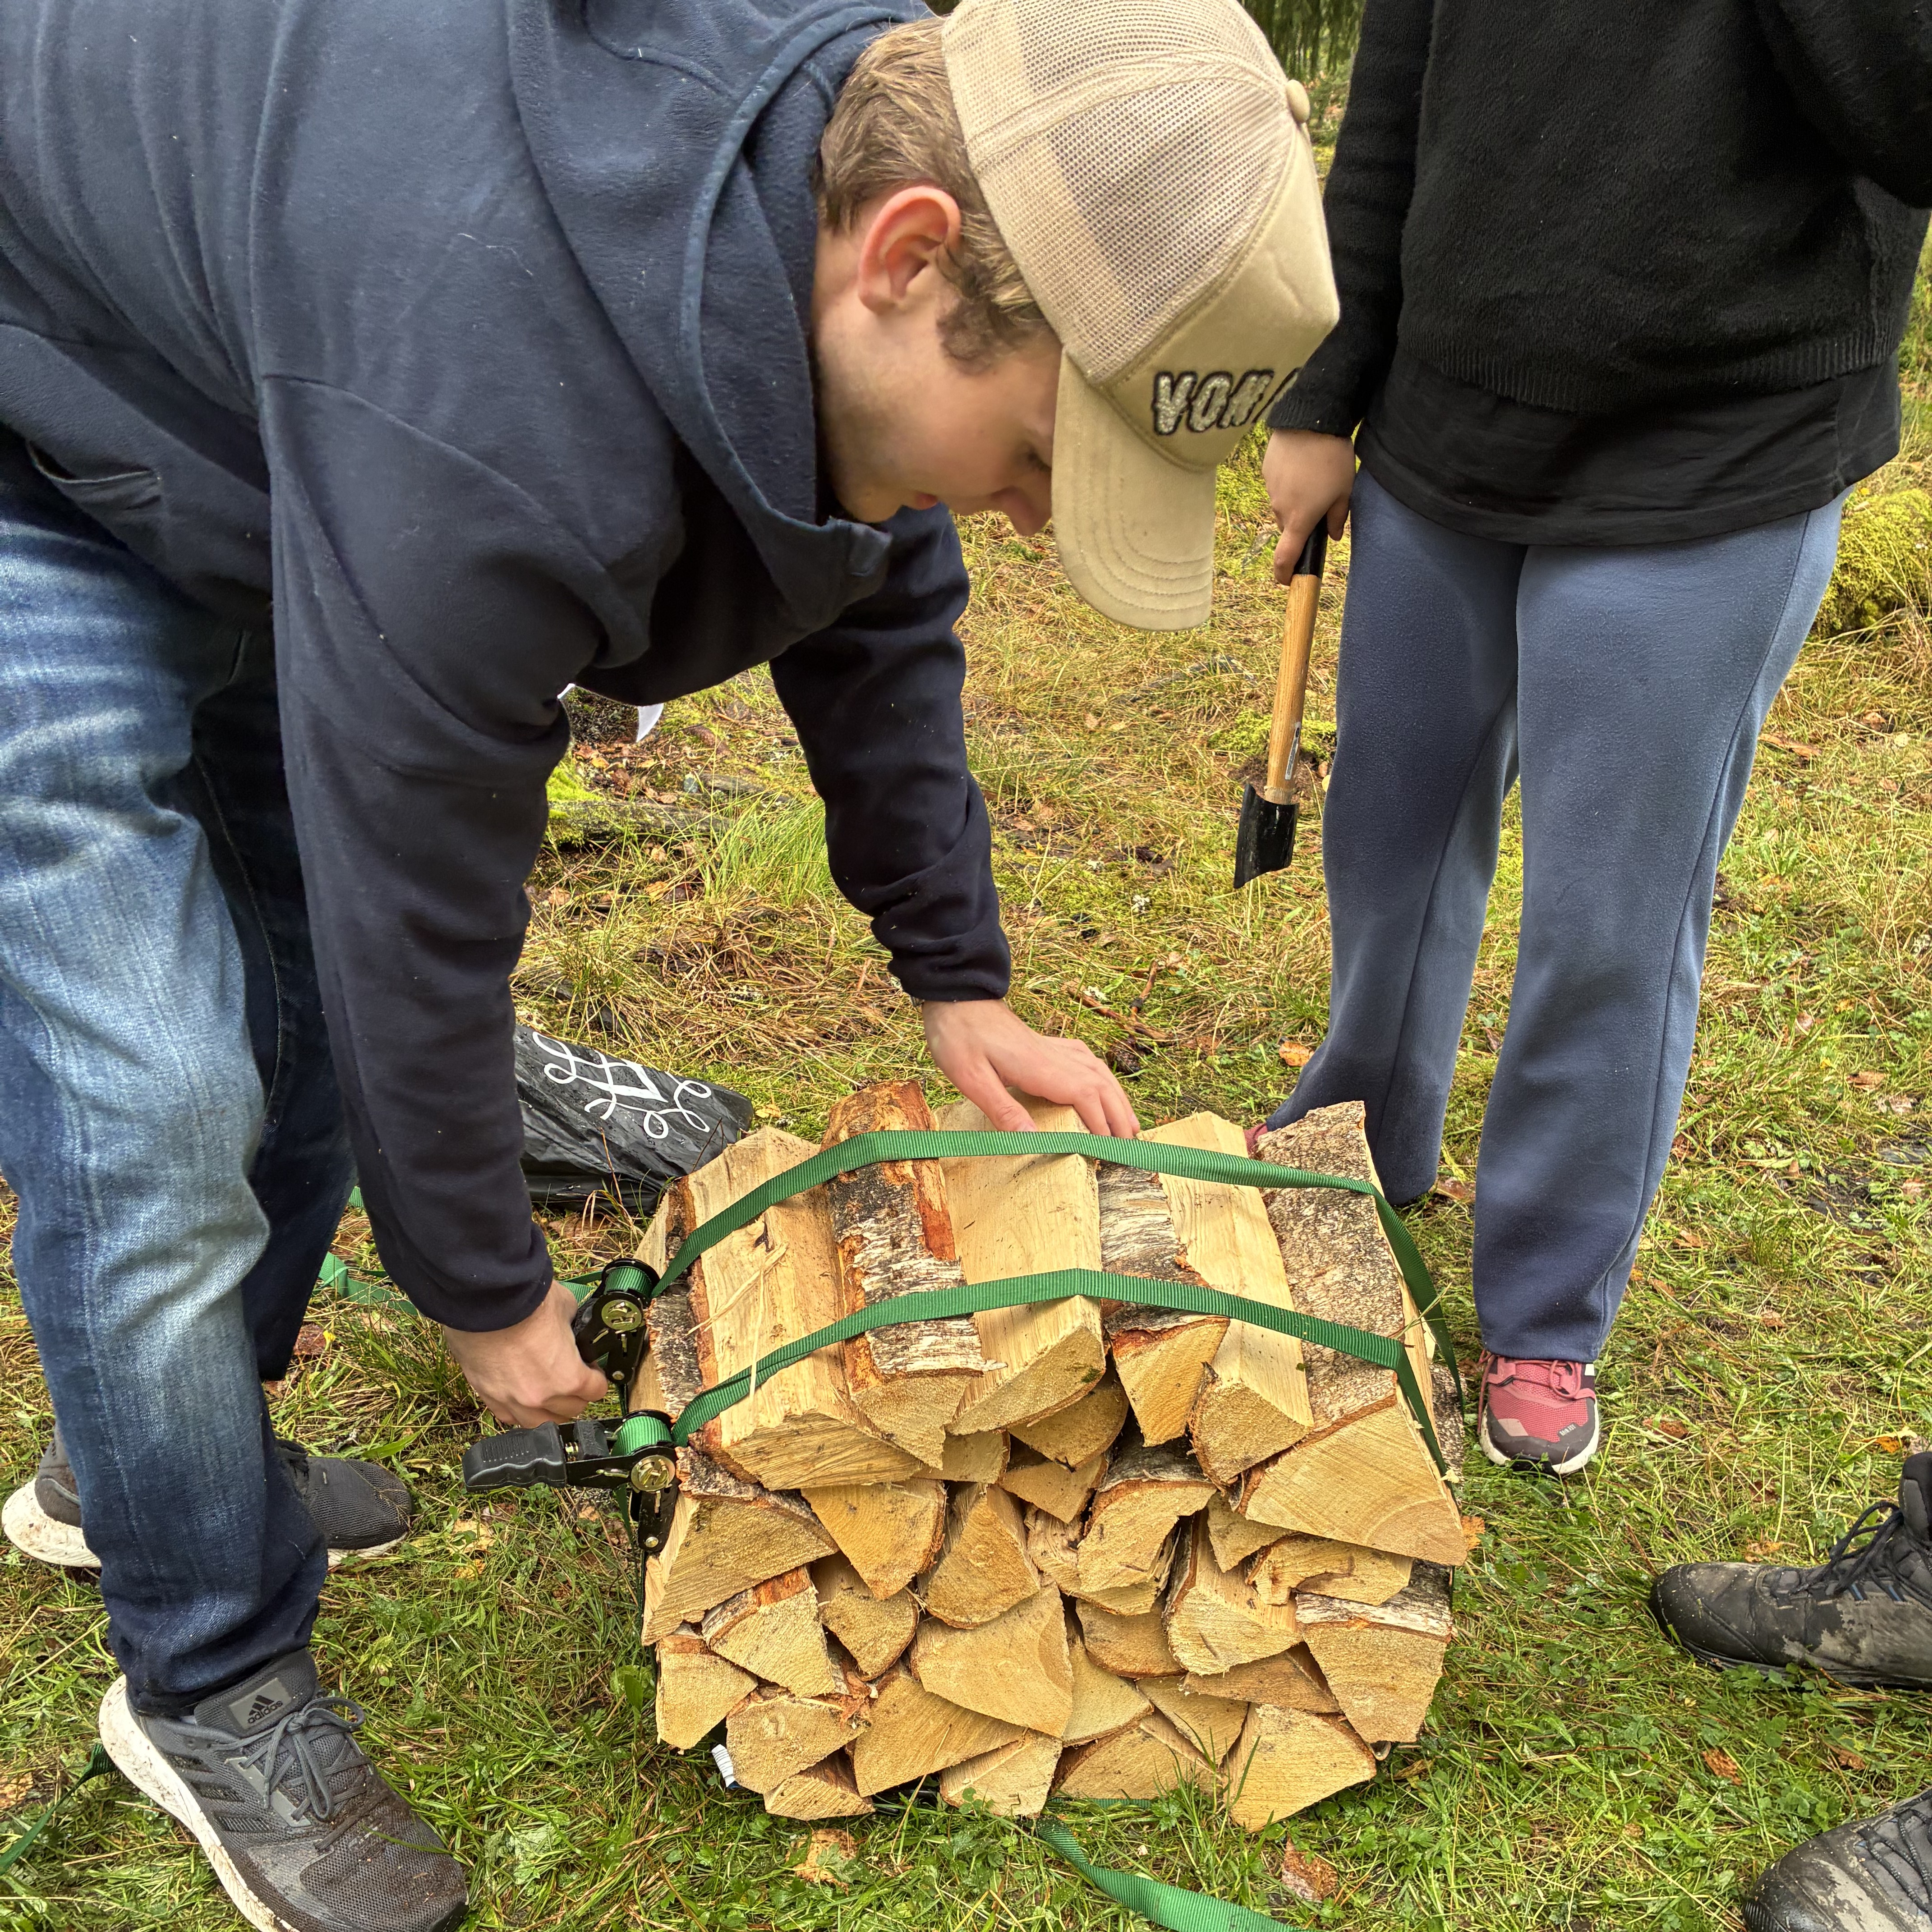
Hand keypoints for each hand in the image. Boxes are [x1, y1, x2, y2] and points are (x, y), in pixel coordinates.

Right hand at [442, 1280, 607, 1427]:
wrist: (483, 1302)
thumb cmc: (525, 1303)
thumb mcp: (565, 1307)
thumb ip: (573, 1325)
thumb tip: (572, 1327)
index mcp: (568, 1377)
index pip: (596, 1391)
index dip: (597, 1378)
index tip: (591, 1370)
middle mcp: (541, 1397)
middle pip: (571, 1410)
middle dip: (576, 1394)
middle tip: (572, 1377)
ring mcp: (512, 1401)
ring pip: (540, 1423)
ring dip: (550, 1410)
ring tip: (549, 1392)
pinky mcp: (488, 1396)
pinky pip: (510, 1417)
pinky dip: (519, 1409)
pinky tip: (522, 1395)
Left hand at [922, 998, 1138, 1137]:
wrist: (956, 995)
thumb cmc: (957, 1035)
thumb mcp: (970, 1078)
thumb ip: (1002, 1109)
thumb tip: (1031, 1140)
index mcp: (1038, 1067)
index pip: (1084, 1095)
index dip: (1101, 1123)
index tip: (1109, 1150)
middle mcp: (1052, 1056)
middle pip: (1100, 1085)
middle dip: (1119, 1115)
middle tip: (1130, 1144)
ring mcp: (1050, 1047)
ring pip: (1097, 1071)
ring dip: (1116, 1097)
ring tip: (1128, 1122)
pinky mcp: (1044, 1043)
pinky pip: (1084, 1059)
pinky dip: (1101, 1075)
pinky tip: (1102, 1083)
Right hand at [1262, 429, 1354, 581]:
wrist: (1310, 420)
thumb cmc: (1332, 459)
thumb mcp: (1345, 491)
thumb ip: (1338, 517)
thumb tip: (1333, 535)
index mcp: (1300, 520)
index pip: (1286, 557)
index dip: (1284, 574)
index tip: (1287, 582)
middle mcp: (1281, 509)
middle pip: (1289, 527)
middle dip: (1302, 523)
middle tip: (1322, 505)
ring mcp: (1271, 489)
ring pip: (1283, 505)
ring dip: (1296, 500)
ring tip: (1315, 477)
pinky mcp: (1267, 471)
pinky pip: (1278, 486)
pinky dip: (1289, 482)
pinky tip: (1303, 464)